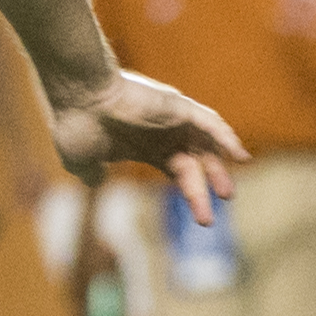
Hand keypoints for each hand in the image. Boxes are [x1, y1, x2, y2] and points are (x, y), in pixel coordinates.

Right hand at [50, 67, 243, 224]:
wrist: (78, 97)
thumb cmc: (77, 124)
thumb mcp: (81, 158)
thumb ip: (90, 172)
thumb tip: (95, 180)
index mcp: (147, 147)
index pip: (180, 170)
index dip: (193, 192)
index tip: (204, 219)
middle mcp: (165, 133)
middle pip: (197, 162)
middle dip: (209, 186)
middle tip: (221, 206)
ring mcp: (173, 119)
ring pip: (207, 144)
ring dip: (220, 165)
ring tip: (228, 193)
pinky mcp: (178, 106)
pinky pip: (210, 122)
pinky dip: (226, 137)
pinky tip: (238, 156)